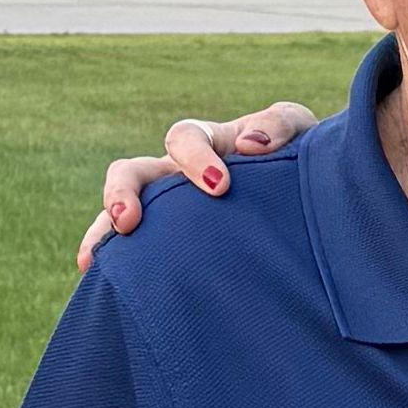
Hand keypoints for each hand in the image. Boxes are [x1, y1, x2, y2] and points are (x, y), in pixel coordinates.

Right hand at [78, 101, 313, 272]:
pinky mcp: (171, 247)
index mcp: (207, 145)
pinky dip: (110, 264)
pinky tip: (96, 282)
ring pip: (119, 215)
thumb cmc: (302, 162)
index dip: (195, 158)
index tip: (219, 186)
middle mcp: (176, 177)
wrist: (313, 209)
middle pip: (133, 173)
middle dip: (122, 193)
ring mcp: (168, 213)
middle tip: (127, 221)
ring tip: (94, 260)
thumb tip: (249, 144)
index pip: (185, 138)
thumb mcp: (301, 133)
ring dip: (103, 232)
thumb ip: (279, 125)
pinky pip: (133, 255)